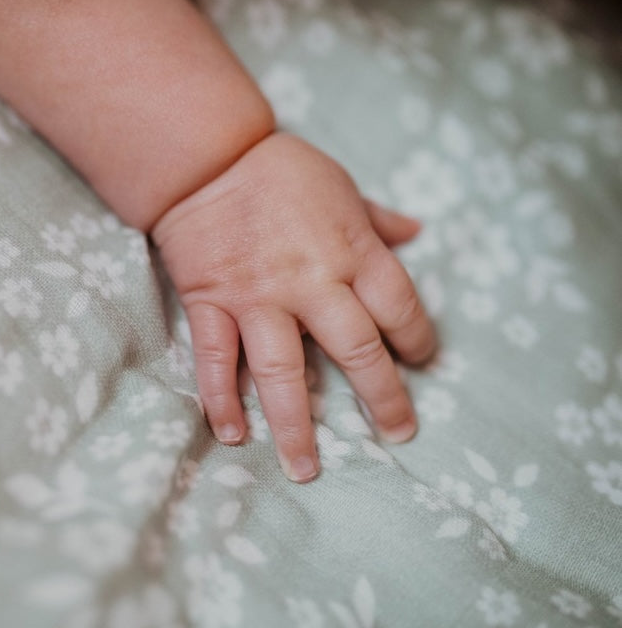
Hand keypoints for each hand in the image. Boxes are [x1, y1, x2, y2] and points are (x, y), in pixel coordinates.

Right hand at [152, 133, 437, 481]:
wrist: (206, 159)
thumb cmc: (280, 170)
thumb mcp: (341, 186)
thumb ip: (376, 220)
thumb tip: (415, 232)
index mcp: (351, 250)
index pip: (399, 307)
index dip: (416, 340)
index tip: (421, 363)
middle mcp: (311, 281)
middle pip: (356, 351)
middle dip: (381, 399)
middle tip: (396, 436)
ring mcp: (257, 297)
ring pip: (282, 371)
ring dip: (295, 425)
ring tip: (305, 469)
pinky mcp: (212, 304)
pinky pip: (216, 360)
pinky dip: (221, 399)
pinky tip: (232, 435)